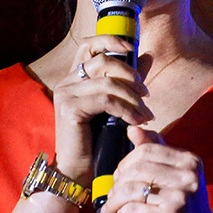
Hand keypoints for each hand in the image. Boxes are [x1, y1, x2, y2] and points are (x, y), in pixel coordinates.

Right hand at [49, 36, 152, 182]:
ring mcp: (65, 94)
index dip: (110, 40)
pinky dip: (127, 109)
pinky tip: (137, 121)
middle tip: (146, 93)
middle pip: (103, 60)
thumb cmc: (95, 141)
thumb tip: (146, 57)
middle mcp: (66, 82)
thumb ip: (128, 81)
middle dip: (130, 75)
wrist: (76, 172)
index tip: (132, 48)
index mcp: (73, 78)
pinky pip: (106, 100)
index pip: (88, 45)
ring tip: (146, 114)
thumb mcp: (114, 106)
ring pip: (108, 82)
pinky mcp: (70, 108)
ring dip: (133, 97)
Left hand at [98, 126, 212, 212]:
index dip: (127, 160)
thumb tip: (132, 128)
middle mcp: (188, 179)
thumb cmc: (183, 203)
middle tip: (113, 191)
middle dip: (118, 180)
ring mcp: (180, 201)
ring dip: (115, 198)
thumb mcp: (176, 173)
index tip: (120, 174)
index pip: (147, 149)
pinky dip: (120, 212)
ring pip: (131, 190)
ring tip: (111, 205)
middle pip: (137, 168)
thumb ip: (156, 149)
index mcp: (190, 162)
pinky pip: (132, 210)